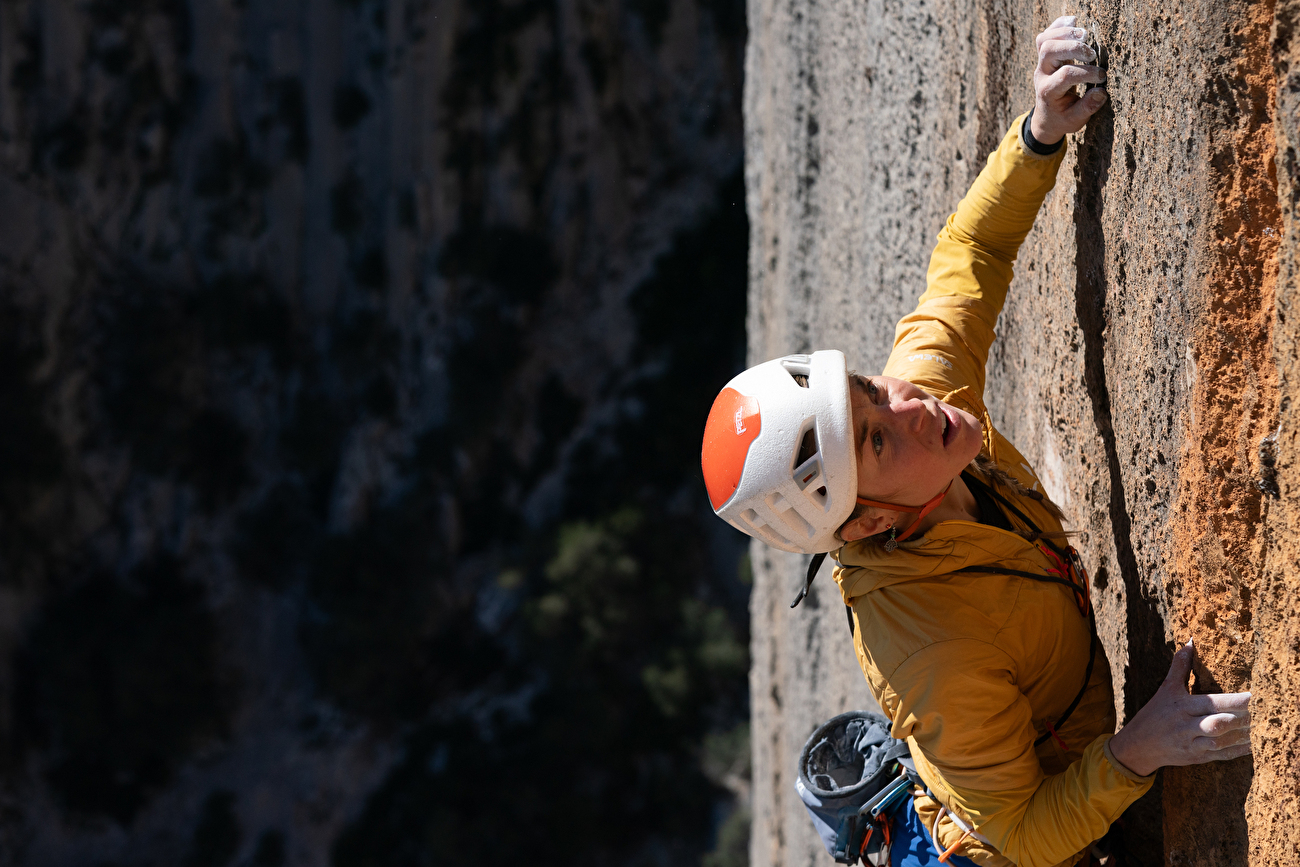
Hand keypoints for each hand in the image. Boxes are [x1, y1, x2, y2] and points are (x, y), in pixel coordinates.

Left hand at [1030, 15, 1107, 144]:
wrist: (1047, 117)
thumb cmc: (1063, 118)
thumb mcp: (1075, 120)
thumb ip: (1087, 107)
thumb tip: (1101, 92)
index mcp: (1048, 92)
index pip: (1066, 75)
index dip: (1086, 72)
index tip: (1102, 76)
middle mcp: (1041, 75)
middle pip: (1049, 51)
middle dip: (1073, 48)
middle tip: (1092, 54)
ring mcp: (1042, 64)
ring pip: (1045, 40)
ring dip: (1066, 33)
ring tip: (1085, 35)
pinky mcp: (1045, 57)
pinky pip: (1046, 35)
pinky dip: (1059, 26)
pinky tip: (1074, 21)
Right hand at [1107, 639, 1251, 777]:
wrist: (1138, 746)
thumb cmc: (1155, 713)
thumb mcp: (1165, 689)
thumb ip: (1179, 666)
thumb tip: (1190, 642)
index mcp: (1181, 706)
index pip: (1211, 702)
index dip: (1235, 701)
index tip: (1254, 697)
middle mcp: (1186, 725)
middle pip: (1219, 723)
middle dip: (1242, 719)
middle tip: (1265, 712)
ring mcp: (1191, 743)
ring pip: (1221, 741)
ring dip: (1243, 735)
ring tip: (1262, 727)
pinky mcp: (1196, 757)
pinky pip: (1220, 755)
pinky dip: (1238, 751)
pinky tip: (1253, 745)